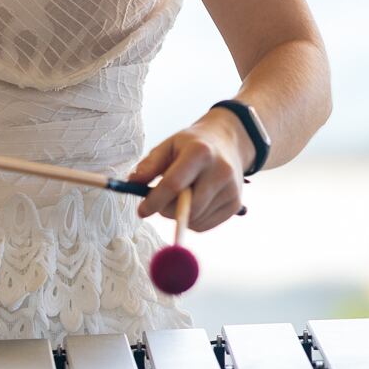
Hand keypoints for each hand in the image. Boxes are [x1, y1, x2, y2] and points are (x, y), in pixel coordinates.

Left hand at [128, 113, 248, 230]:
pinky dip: (192, 221)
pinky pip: (205, 225)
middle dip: (166, 210)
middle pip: (187, 206)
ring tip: (178, 197)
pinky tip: (192, 203)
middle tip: (158, 203)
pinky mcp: (236, 204)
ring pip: (195, 219)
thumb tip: (133, 183)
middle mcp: (220, 171)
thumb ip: (150, 164)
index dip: (155, 201)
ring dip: (179, 216)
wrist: (227, 143)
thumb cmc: (191, 145)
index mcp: (200, 152)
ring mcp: (231, 189)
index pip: (174, 184)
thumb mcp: (168, 145)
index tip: (141, 211)